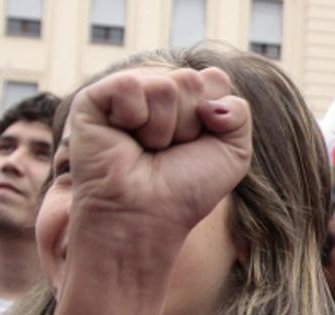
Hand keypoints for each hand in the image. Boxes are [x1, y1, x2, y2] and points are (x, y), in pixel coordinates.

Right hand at [66, 67, 251, 256]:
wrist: (147, 215)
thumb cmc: (187, 189)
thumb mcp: (233, 153)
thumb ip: (239, 113)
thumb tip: (208, 89)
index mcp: (188, 99)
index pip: (215, 79)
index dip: (216, 116)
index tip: (198, 145)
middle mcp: (157, 90)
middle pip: (192, 80)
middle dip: (190, 124)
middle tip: (168, 151)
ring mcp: (127, 92)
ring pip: (165, 85)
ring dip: (163, 128)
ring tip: (146, 149)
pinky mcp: (95, 96)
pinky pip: (131, 85)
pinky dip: (134, 117)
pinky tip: (122, 137)